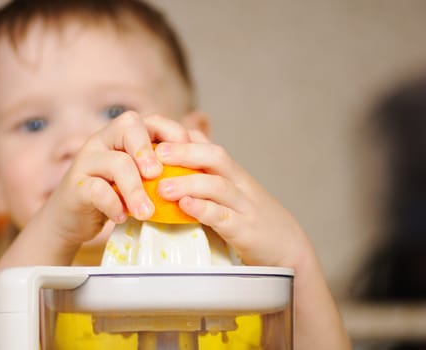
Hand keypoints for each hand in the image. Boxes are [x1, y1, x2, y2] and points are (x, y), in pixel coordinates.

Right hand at [41, 112, 191, 248]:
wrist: (72, 217)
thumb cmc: (114, 194)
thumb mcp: (138, 178)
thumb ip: (160, 168)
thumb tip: (200, 166)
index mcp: (123, 134)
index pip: (151, 120)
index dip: (172, 134)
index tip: (189, 159)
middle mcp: (104, 140)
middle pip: (129, 127)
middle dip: (149, 151)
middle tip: (159, 176)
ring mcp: (87, 160)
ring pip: (116, 163)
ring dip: (136, 190)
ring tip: (147, 213)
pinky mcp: (75, 185)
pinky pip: (96, 190)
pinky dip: (113, 205)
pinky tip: (122, 218)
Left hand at [154, 133, 309, 267]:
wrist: (289, 249)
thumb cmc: (252, 220)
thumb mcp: (233, 195)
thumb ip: (208, 180)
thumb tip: (176, 169)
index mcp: (234, 174)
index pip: (209, 146)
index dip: (183, 139)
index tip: (156, 136)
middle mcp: (240, 184)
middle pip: (215, 157)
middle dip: (184, 152)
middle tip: (157, 153)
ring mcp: (245, 206)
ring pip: (218, 185)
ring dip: (188, 183)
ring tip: (162, 188)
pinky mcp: (246, 231)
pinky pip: (223, 216)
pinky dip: (203, 210)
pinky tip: (185, 207)